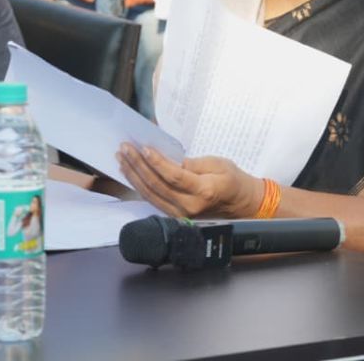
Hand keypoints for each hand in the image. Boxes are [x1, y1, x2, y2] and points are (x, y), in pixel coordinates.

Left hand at [116, 144, 263, 219]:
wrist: (241, 205)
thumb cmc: (232, 180)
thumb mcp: (219, 164)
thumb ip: (193, 163)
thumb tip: (169, 158)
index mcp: (204, 191)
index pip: (174, 176)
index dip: (157, 162)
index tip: (143, 148)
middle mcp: (189, 206)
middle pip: (157, 186)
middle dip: (138, 165)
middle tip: (125, 148)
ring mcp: (180, 214)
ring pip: (150, 194)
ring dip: (134, 175)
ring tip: (122, 158)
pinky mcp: (175, 215)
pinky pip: (153, 200)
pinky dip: (139, 185)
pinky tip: (130, 173)